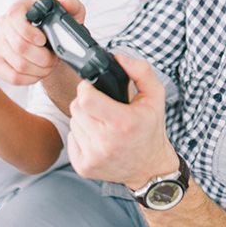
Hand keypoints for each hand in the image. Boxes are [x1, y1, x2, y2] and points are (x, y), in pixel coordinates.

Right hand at [0, 0, 85, 85]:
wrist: (51, 45)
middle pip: (19, 46)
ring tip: (50, 65)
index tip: (44, 40)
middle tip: (54, 58)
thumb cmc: (58, 26)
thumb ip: (72, 4)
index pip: (14, 17)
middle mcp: (4, 25)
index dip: (28, 32)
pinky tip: (39, 73)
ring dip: (40, 69)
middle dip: (43, 57)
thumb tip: (65, 4)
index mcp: (19, 8)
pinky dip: (30, 78)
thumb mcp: (71, 12)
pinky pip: (12, 76)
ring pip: (19, 64)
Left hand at [67, 54, 176, 189]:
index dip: (87, 88)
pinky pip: (71, 138)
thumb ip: (141, 71)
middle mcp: (107, 142)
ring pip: (73, 122)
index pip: (86, 98)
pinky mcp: (84, 167)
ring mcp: (94, 157)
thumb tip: (119, 57)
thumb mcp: (155, 96)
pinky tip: (97, 136)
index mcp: (124, 123)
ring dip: (84, 118)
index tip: (93, 88)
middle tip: (101, 106)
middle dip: (86, 102)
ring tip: (102, 122)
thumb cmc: (151, 129)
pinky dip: (81, 134)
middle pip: (76, 108)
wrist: (150, 168)